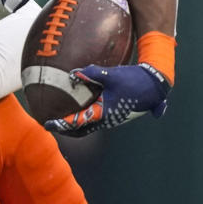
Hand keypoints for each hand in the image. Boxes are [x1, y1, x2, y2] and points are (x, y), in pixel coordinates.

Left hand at [46, 63, 169, 137]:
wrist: (155, 86)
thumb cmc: (134, 80)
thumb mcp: (112, 75)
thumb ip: (92, 73)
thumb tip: (73, 73)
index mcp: (104, 114)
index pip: (77, 123)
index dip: (61, 124)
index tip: (47, 124)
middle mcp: (107, 120)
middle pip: (81, 130)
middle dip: (65, 130)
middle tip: (52, 125)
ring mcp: (111, 119)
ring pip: (89, 126)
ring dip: (75, 125)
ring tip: (62, 119)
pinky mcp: (115, 114)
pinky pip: (96, 119)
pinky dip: (84, 118)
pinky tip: (80, 108)